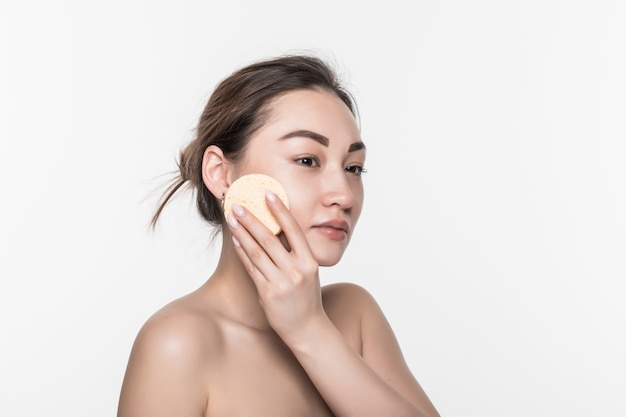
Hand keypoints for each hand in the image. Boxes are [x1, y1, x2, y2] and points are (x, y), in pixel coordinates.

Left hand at [226, 190, 326, 340]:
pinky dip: (243, 252)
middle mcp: (296, 270)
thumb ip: (295, 253)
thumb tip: (277, 228)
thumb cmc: (307, 296)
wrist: (307, 328)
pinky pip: (251, 268)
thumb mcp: (309, 271)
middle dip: (252, 219)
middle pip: (270, 238)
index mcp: (309, 262)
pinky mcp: (267, 293)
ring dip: (243, 232)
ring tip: (233, 218)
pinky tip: (236, 239)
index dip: (280, 210)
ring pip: (257, 252)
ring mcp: (281, 282)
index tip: (268, 193)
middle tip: (239, 204)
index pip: (293, 230)